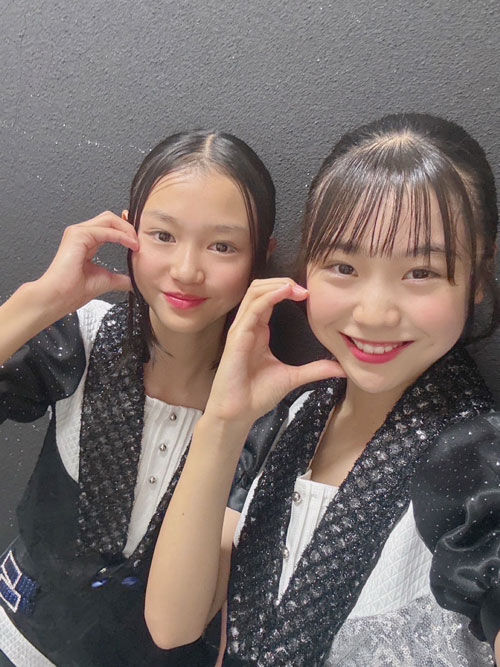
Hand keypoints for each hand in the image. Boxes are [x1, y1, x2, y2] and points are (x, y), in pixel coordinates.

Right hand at [35, 211, 138, 314]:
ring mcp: (78, 232)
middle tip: (140, 241)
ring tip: (137, 243)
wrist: (59, 297)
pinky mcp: (78, 235)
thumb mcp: (106, 281)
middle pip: (110, 218)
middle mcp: (82, 234)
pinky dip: (121, 235)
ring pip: (109, 219)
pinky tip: (130, 244)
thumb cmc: (73, 291)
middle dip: (129, 226)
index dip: (126, 229)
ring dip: (127, 229)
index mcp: (87, 242)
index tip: (140, 239)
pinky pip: (105, 230)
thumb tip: (134, 282)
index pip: (110, 226)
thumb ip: (120, 278)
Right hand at [205, 278, 344, 426]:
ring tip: (297, 288)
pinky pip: (252, 309)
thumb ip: (315, 369)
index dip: (288, 290)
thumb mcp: (293, 377)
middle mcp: (248, 326)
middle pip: (260, 288)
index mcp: (258, 330)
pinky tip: (284, 293)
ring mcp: (241, 330)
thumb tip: (341, 369)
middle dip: (283, 282)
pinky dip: (269, 297)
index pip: (269, 297)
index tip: (309, 295)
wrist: (238, 413)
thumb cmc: (257, 394)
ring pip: (255, 292)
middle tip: (306, 290)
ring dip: (277, 285)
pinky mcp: (237, 338)